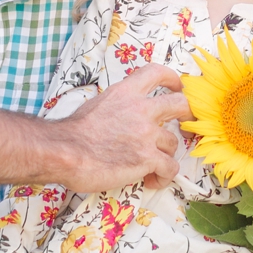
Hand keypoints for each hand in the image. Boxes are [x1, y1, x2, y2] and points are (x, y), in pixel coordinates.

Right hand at [56, 65, 191, 191]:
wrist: (65, 151)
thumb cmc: (73, 133)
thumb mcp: (97, 105)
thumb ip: (117, 106)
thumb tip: (124, 116)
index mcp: (126, 93)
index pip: (156, 72)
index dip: (172, 78)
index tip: (176, 87)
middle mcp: (141, 109)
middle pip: (180, 104)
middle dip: (187, 115)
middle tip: (184, 126)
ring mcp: (146, 134)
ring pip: (173, 143)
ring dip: (165, 155)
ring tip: (151, 168)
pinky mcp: (147, 158)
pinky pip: (170, 168)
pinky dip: (164, 176)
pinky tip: (152, 180)